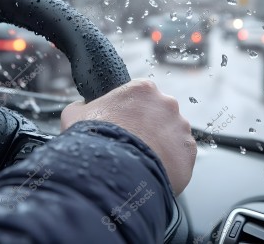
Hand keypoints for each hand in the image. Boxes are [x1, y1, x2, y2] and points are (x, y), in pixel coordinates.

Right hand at [61, 79, 195, 194]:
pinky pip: (180, 156)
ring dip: (160, 146)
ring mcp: (181, 128)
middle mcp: (167, 103)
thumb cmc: (95, 141)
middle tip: (131, 145)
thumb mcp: (74, 116)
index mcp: (142, 89)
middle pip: (159, 115)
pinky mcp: (189, 152)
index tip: (122, 126)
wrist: (113, 173)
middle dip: (147, 128)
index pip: (139, 96)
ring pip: (171, 135)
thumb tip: (80, 107)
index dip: (128, 113)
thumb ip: (81, 107)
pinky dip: (169, 164)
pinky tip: (152, 171)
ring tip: (141, 162)